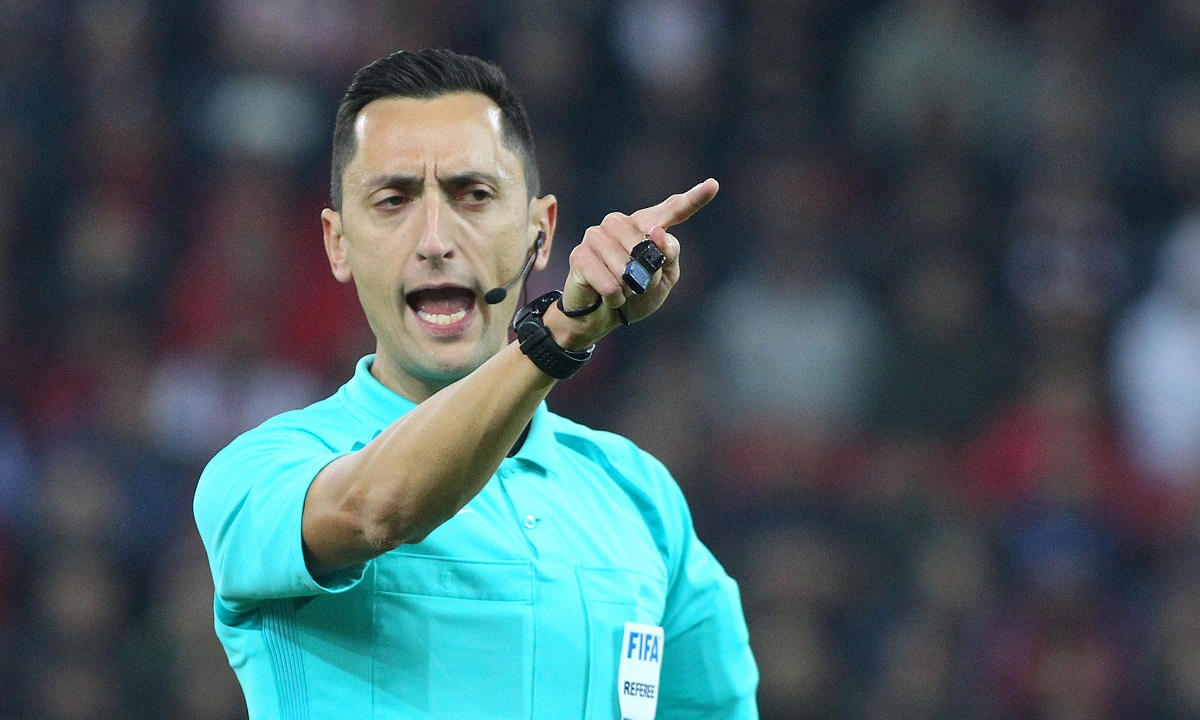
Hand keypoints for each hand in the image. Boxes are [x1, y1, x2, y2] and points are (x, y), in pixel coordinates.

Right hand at [548, 178, 718, 348]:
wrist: (602, 318)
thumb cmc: (635, 296)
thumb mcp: (663, 279)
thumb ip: (668, 256)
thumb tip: (656, 233)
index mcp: (646, 225)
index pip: (672, 209)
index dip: (694, 198)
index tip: (713, 185)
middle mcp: (619, 223)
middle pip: (647, 243)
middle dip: (647, 273)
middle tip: (636, 284)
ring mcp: (596, 235)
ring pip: (626, 265)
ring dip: (629, 287)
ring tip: (620, 289)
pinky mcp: (580, 254)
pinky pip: (610, 282)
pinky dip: (614, 297)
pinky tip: (607, 296)